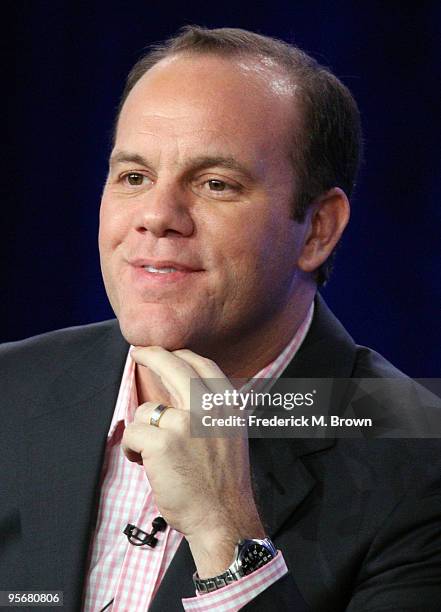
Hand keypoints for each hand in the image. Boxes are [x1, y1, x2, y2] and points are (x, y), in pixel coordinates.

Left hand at [122, 346, 264, 576]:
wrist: (224, 517)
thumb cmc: (222, 481)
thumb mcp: (230, 433)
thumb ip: (211, 408)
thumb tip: (181, 386)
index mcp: (227, 404)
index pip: (202, 364)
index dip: (180, 354)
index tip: (165, 351)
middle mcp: (208, 407)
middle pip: (173, 364)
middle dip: (151, 354)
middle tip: (138, 352)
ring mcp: (185, 422)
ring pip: (146, 408)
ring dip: (142, 430)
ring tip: (152, 453)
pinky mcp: (162, 442)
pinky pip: (132, 432)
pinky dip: (132, 449)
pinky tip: (143, 463)